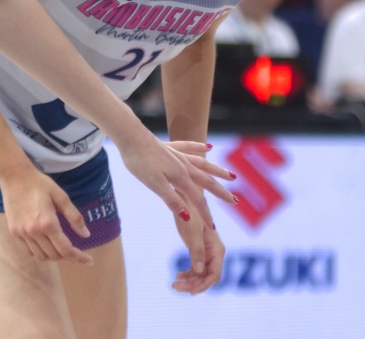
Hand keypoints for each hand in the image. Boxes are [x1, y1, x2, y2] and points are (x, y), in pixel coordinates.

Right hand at [0, 165, 94, 264]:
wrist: (14, 176)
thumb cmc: (39, 183)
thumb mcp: (61, 196)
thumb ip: (74, 217)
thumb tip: (86, 235)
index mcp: (48, 223)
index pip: (66, 249)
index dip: (79, 258)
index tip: (89, 261)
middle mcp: (34, 232)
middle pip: (54, 256)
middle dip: (68, 256)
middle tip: (75, 251)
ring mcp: (22, 234)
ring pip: (41, 257)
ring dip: (53, 256)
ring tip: (60, 249)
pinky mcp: (14, 233)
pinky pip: (28, 252)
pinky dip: (39, 253)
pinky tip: (45, 246)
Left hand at [116, 137, 235, 270]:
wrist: (129, 136)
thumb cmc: (139, 162)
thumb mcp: (154, 184)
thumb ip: (172, 200)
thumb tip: (189, 217)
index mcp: (180, 177)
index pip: (197, 200)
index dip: (204, 215)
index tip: (213, 228)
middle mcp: (183, 166)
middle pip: (206, 181)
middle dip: (221, 193)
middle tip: (235, 201)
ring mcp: (177, 155)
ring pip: (203, 164)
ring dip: (218, 171)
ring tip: (232, 176)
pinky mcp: (169, 147)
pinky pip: (189, 147)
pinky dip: (200, 148)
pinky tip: (209, 147)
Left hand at [172, 214, 224, 294]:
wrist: (186, 198)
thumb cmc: (191, 212)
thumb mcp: (192, 232)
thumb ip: (197, 251)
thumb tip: (200, 271)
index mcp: (217, 249)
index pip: (215, 274)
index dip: (204, 285)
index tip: (190, 292)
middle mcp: (214, 253)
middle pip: (208, 277)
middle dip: (194, 285)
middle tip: (176, 287)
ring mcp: (207, 252)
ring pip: (201, 274)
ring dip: (190, 281)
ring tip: (174, 284)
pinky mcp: (199, 250)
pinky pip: (196, 268)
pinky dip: (188, 274)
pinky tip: (178, 275)